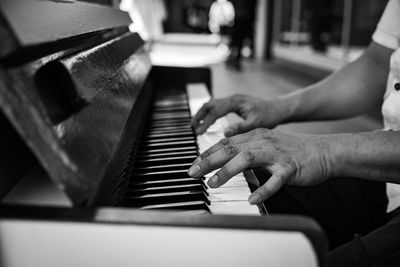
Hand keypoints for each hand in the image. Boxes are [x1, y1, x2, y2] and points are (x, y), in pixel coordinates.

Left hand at [187, 128, 332, 203]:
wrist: (324, 151)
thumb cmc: (293, 152)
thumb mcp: (266, 146)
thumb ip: (247, 151)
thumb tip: (226, 161)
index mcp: (256, 136)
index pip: (226, 143)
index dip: (208, 153)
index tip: (194, 164)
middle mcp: (264, 141)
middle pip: (231, 149)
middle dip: (209, 161)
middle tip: (193, 172)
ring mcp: (276, 154)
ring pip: (247, 159)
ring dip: (227, 171)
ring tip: (213, 183)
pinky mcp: (290, 168)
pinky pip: (275, 180)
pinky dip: (263, 190)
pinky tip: (252, 200)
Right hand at [191, 94, 287, 136]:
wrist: (278, 108)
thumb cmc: (269, 115)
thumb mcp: (256, 124)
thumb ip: (240, 128)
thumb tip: (225, 133)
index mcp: (236, 102)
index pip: (215, 111)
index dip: (206, 122)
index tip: (198, 132)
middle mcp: (232, 99)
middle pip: (210, 104)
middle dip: (199, 115)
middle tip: (191, 127)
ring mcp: (233, 100)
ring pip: (212, 104)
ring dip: (202, 113)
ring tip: (195, 124)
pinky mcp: (234, 104)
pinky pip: (217, 106)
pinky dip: (209, 113)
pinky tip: (206, 121)